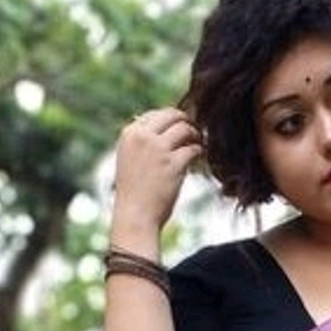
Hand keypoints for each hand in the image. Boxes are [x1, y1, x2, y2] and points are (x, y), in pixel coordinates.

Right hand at [111, 107, 202, 237]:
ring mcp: (159, 149)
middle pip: (172, 116)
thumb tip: (162, 130)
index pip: (155, 114)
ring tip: (199, 141)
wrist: (135, 215)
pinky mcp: (174, 164)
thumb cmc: (134, 192)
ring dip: (195, 134)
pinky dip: (199, 150)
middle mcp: (143, 137)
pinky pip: (193, 148)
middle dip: (186, 121)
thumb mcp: (129, 159)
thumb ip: (141, 143)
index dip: (171, 119)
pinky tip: (201, 155)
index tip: (179, 126)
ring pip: (185, 129)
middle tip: (194, 129)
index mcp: (130, 134)